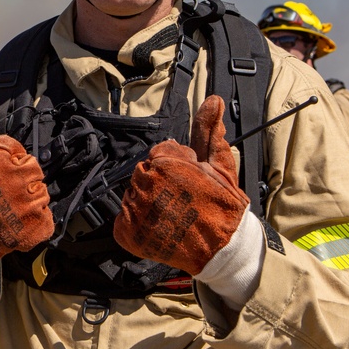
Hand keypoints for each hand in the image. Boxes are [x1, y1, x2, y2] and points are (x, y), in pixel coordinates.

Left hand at [113, 94, 249, 274]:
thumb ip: (208, 130)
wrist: (224, 249)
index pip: (156, 155)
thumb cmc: (222, 206)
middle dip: (160, 184)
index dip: (174, 168)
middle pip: (142, 174)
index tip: (188, 183)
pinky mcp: (126, 232)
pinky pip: (123, 219)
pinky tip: (161, 228)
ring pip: (132, 196)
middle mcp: (145, 184)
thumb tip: (212, 100)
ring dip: (149, 203)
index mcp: (164, 163)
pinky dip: (138, 225)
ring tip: (173, 215)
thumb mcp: (219, 164)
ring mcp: (134, 209)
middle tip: (182, 200)